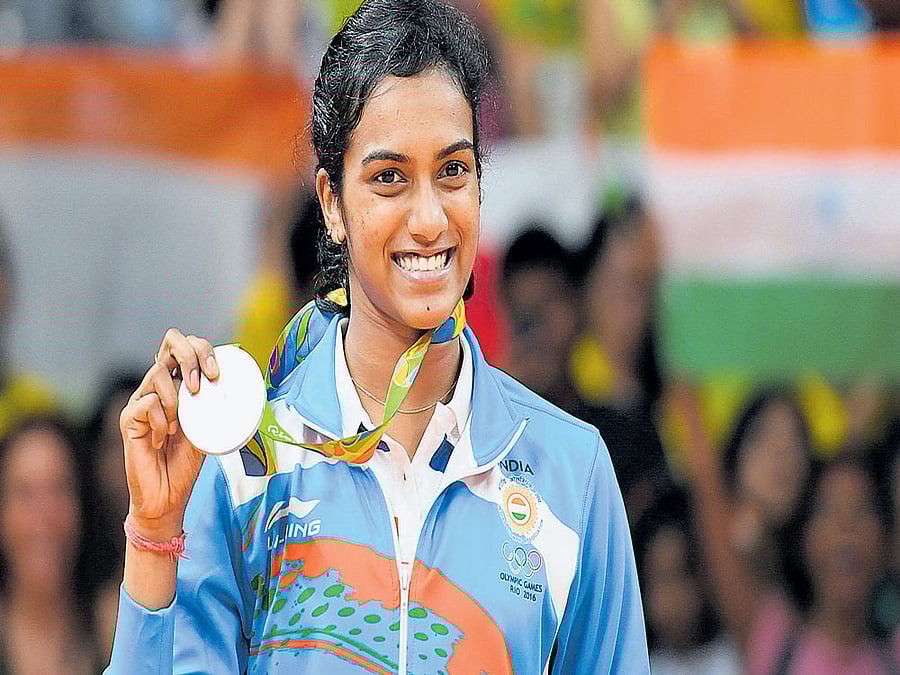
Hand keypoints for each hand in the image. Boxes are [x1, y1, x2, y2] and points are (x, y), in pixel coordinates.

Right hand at [120, 328, 218, 536]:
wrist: (167, 497)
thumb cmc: (186, 463)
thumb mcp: (209, 427)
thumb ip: (215, 405)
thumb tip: (242, 386)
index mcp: (178, 383)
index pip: (183, 344)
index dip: (201, 348)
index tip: (217, 374)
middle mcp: (157, 386)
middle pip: (170, 343)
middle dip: (191, 356)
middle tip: (202, 384)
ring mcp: (141, 400)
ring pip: (159, 374)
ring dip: (177, 398)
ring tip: (180, 425)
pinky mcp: (128, 419)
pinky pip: (146, 403)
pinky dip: (162, 418)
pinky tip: (164, 436)